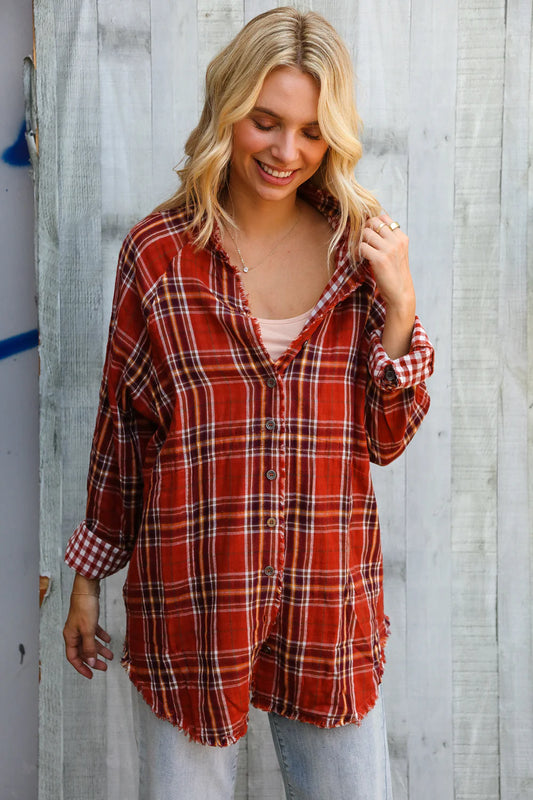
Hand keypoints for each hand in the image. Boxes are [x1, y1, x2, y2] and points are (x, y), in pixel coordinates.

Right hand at [63, 577, 112, 678]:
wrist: (87, 588)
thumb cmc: (85, 607)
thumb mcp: (88, 630)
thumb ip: (89, 647)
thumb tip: (91, 663)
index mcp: (70, 637)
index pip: (74, 658)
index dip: (82, 668)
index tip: (91, 675)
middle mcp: (73, 633)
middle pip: (83, 652)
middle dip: (94, 660)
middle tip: (105, 667)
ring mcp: (80, 626)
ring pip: (90, 642)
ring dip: (100, 649)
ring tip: (111, 655)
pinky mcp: (88, 619)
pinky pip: (94, 632)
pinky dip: (101, 637)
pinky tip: (108, 639)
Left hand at [360, 213, 415, 358]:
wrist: (400, 294)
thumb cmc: (395, 274)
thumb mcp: (396, 253)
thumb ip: (387, 240)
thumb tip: (368, 228)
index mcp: (402, 238)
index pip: (384, 217)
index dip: (372, 222)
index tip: (367, 233)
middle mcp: (396, 241)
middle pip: (373, 222)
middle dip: (364, 230)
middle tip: (361, 241)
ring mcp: (389, 249)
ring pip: (366, 233)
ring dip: (360, 241)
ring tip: (361, 251)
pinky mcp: (380, 259)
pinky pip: (362, 247)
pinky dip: (357, 252)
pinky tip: (359, 258)